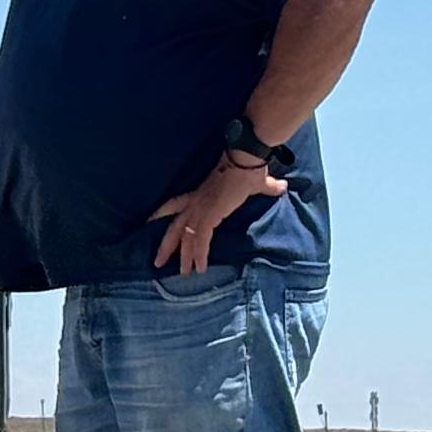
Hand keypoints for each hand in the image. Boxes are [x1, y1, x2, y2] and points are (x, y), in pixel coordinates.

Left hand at [145, 150, 285, 274]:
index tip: (149, 224)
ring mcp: (201, 208)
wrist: (246, 158)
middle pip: (173, 226)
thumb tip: (281, 187)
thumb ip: (267, 187)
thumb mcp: (256, 182)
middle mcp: (196, 202)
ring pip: (185, 237)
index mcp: (200, 193)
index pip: (174, 204)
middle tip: (158, 262)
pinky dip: (200, 254)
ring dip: (184, 257)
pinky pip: (201, 240)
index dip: (160, 214)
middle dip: (166, 246)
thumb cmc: (249, 166)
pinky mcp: (210, 215)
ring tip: (184, 273)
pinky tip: (200, 267)